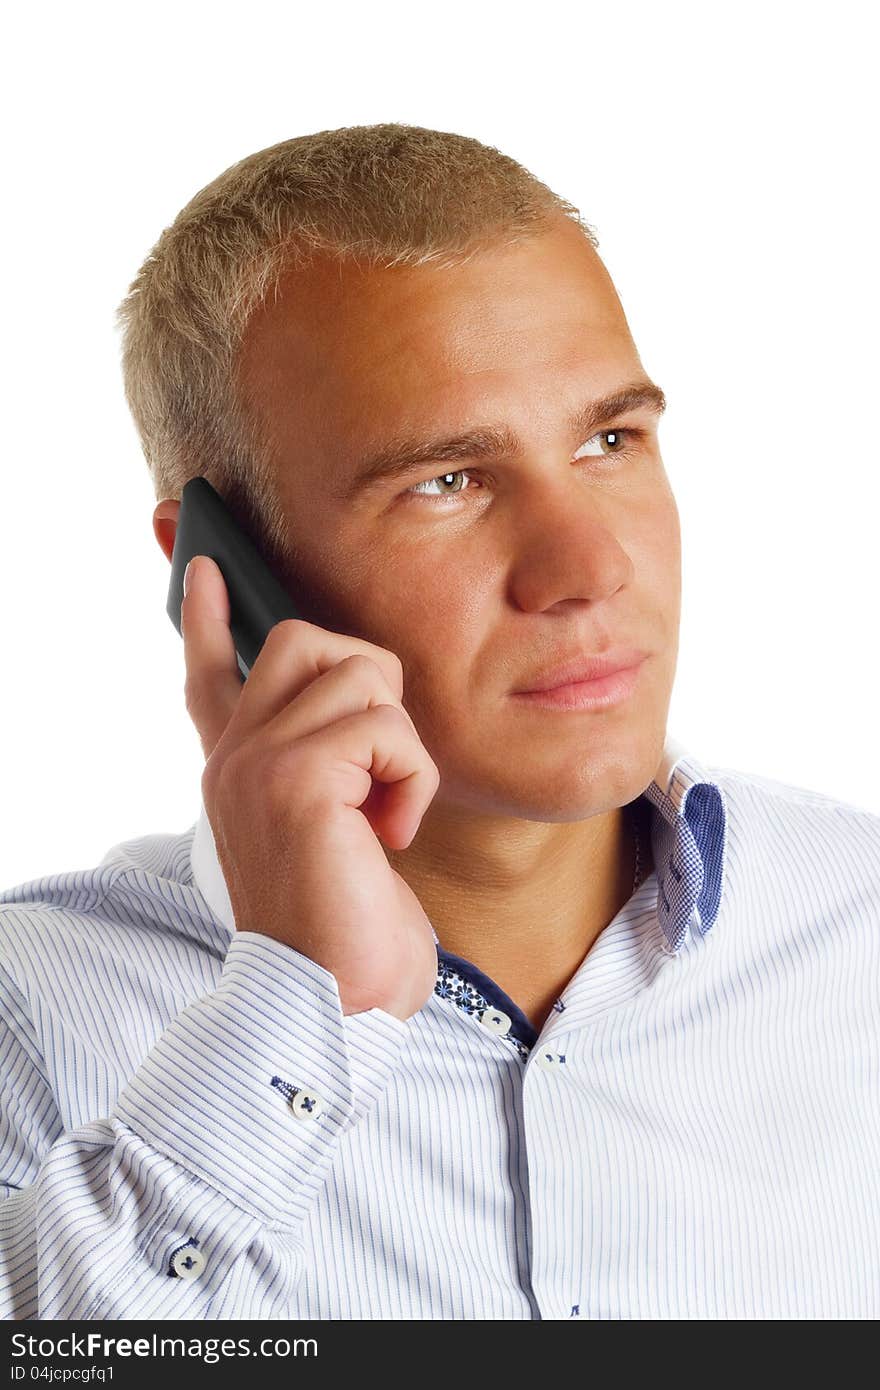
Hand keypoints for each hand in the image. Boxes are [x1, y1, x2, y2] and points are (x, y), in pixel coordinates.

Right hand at [181, 554, 440, 1020]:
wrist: (334, 1004)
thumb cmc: (347, 929)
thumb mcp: (331, 834)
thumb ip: (327, 770)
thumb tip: (362, 720)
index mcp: (238, 770)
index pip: (210, 674)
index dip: (208, 618)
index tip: (205, 568)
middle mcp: (235, 757)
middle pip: (305, 638)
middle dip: (368, 681)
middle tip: (378, 762)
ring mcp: (257, 762)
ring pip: (363, 676)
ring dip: (402, 749)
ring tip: (386, 816)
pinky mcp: (296, 778)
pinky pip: (387, 728)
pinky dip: (413, 779)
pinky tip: (392, 833)